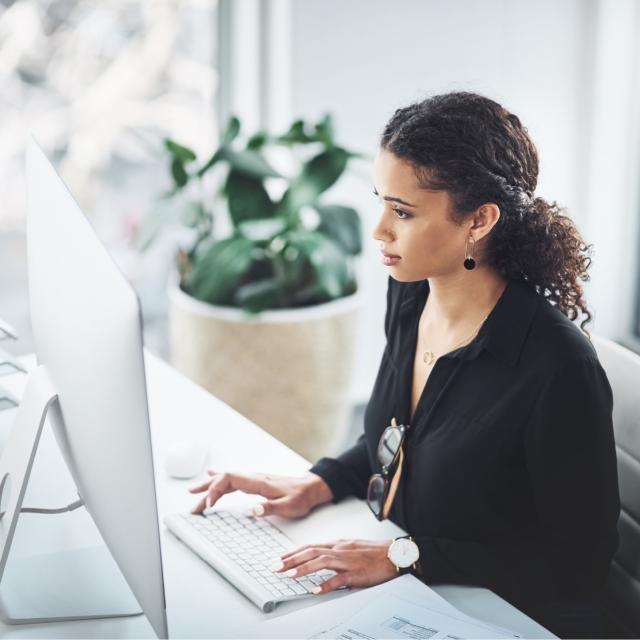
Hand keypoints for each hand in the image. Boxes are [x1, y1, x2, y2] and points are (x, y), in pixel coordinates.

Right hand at [189, 470, 332, 517]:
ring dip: (210, 487)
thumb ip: (270, 508)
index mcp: (258, 482)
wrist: (311, 488)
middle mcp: (253, 478)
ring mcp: (253, 479)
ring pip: (226, 480)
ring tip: (193, 493)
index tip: (209, 505)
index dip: (216, 490)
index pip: (230, 479)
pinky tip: (211, 478)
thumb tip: (252, 510)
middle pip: (224, 479)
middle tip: (193, 505)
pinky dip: (219, 482)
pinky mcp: (255, 483)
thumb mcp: (289, 506)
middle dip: (206, 491)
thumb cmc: (301, 497)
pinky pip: (232, 480)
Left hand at [274, 539, 396, 592]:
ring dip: (304, 568)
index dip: (293, 552)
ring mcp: (348, 560)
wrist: (394, 554)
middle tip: (275, 567)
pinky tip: (316, 590)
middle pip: (311, 551)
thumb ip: (335, 552)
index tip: (279, 559)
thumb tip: (319, 557)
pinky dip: (327, 584)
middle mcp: (340, 549)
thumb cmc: (373, 552)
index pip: (310, 546)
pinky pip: (339, 579)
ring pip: (322, 561)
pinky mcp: (356, 573)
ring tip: (290, 575)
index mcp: (338, 544)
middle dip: (291, 559)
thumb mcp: (350, 547)